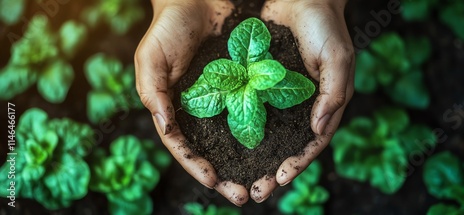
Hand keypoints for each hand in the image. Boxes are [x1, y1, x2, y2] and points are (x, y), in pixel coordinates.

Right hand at [134, 0, 248, 205]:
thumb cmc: (168, 27)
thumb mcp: (151, 58)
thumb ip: (153, 92)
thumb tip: (164, 126)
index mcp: (174, 110)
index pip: (183, 146)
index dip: (196, 166)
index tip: (213, 182)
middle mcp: (200, 111)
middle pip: (212, 151)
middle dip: (226, 176)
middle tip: (243, 196)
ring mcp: (223, 100)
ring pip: (235, 139)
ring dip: (248, 162)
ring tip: (264, 182)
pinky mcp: (243, 87)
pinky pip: (253, 112)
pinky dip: (262, 132)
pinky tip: (276, 148)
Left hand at [250, 0, 354, 201]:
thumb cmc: (325, 26)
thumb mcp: (337, 58)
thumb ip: (333, 94)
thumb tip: (319, 131)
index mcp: (322, 106)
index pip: (312, 144)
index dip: (298, 163)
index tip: (280, 179)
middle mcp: (300, 107)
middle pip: (285, 146)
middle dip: (271, 171)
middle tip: (254, 192)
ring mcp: (278, 97)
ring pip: (264, 134)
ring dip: (252, 157)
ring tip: (235, 178)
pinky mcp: (258, 84)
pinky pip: (248, 109)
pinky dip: (237, 127)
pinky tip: (222, 142)